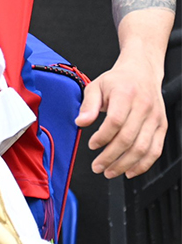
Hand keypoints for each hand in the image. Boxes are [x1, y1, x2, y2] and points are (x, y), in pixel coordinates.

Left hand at [75, 54, 167, 178]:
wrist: (142, 72)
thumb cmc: (118, 81)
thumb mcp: (96, 86)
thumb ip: (88, 105)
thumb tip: (81, 123)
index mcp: (126, 94)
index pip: (115, 121)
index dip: (102, 137)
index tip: (92, 145)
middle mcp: (143, 106)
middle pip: (128, 138)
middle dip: (111, 157)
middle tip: (97, 166)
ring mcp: (155, 118)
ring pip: (142, 148)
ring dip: (125, 164)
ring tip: (109, 171)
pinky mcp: (162, 126)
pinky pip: (155, 150)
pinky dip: (143, 164)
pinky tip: (129, 171)